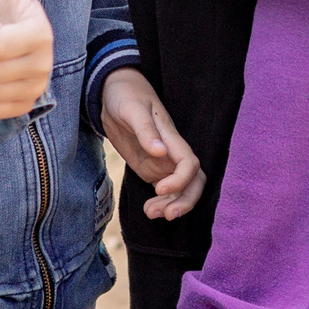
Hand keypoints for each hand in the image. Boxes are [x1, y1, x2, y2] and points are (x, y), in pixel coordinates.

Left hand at [98, 67, 202, 219]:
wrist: (113, 92)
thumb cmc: (125, 95)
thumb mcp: (131, 109)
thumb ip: (145, 130)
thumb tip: (159, 151)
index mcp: (171, 137)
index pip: (190, 163)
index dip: (181, 180)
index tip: (159, 188)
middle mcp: (171, 153)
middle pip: (194, 182)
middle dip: (185, 201)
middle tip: (165, 215)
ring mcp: (163, 162)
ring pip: (182, 190)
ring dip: (172, 205)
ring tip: (150, 213)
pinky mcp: (151, 169)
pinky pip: (166, 192)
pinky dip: (162, 204)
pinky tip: (147, 210)